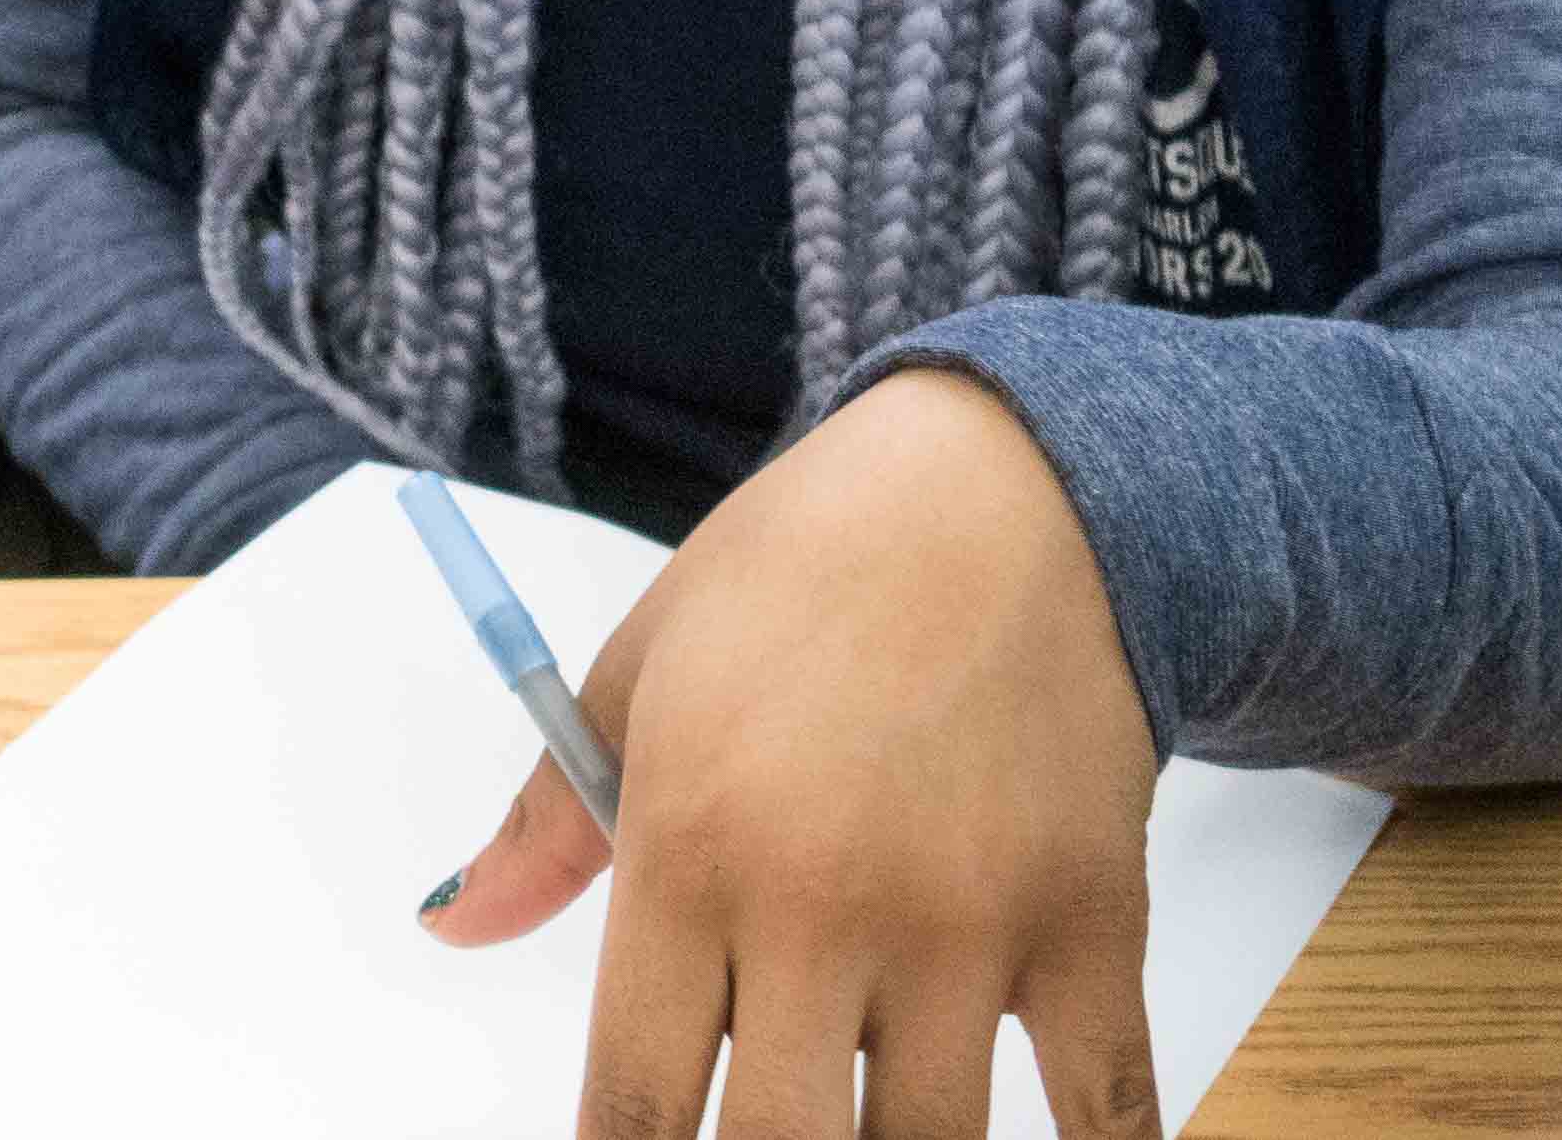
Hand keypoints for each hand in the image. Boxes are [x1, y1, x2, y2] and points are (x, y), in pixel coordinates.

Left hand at [425, 371, 1165, 1139]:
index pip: (636, 1098)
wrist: (1008, 485)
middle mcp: (824, 903)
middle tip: (760, 1135)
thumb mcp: (639, 673)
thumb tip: (453, 922)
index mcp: (689, 848)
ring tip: (869, 1125)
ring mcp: (968, 923)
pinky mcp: (1095, 922)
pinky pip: (1108, 1107)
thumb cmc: (804, 573)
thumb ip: (547, 827)